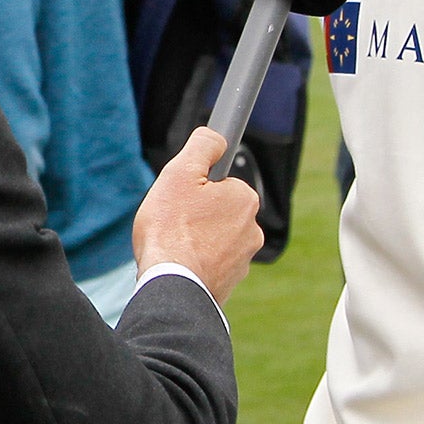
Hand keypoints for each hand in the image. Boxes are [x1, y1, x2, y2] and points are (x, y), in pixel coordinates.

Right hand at [133, 128, 263, 307]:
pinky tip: (180, 266)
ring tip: (174, 248)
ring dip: (196, 242)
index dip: (195, 189)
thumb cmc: (171, 230)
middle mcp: (252, 230)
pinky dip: (196, 264)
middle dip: (196, 216)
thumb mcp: (180, 173)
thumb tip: (218, 137)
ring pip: (214, 240)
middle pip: (217, 212)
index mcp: (244, 200)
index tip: (181, 201)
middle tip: (173, 223)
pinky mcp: (229, 284)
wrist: (171, 286)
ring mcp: (243, 261)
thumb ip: (203, 147)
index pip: (219, 184)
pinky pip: (211, 265)